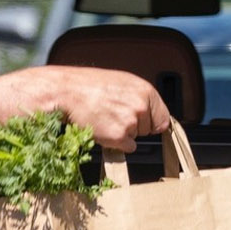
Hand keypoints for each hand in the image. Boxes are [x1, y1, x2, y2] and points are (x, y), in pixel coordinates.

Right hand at [40, 65, 170, 151]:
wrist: (67, 92)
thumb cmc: (88, 85)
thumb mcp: (122, 82)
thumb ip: (140, 97)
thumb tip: (150, 111)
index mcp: (146, 90)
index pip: (163, 118)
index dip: (151, 122)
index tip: (143, 122)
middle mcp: (141, 106)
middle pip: (149, 130)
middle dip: (134, 126)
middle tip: (113, 114)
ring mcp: (131, 122)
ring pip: (135, 138)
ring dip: (122, 133)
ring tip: (105, 117)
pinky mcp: (119, 136)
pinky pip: (126, 148)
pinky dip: (115, 142)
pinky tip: (102, 127)